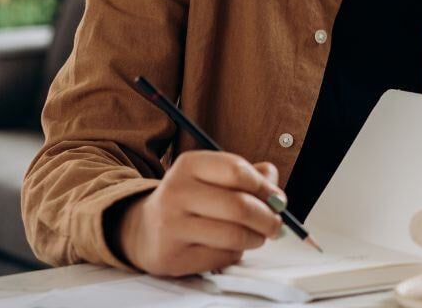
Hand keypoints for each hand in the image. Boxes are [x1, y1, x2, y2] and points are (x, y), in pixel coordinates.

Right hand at [112, 151, 285, 275]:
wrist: (143, 229)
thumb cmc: (190, 200)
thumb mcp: (213, 176)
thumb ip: (250, 176)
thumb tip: (275, 192)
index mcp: (189, 165)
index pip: (237, 171)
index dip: (265, 187)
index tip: (278, 199)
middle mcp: (176, 192)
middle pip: (239, 207)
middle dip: (267, 218)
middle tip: (276, 224)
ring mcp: (171, 226)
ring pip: (234, 235)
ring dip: (256, 238)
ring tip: (258, 236)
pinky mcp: (172, 257)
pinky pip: (222, 257)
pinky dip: (236, 253)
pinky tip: (231, 247)